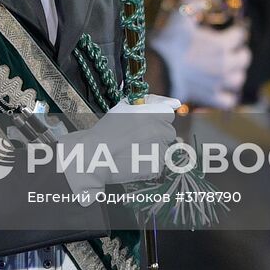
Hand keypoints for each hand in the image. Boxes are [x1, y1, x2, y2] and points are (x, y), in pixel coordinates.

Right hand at [60, 95, 179, 189]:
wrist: (94, 155)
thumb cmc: (106, 130)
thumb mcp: (124, 107)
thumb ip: (151, 102)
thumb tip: (174, 103)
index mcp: (152, 114)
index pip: (169, 114)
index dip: (158, 117)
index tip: (149, 121)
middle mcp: (158, 131)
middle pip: (168, 132)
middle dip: (157, 134)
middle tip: (138, 137)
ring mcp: (158, 150)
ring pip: (163, 149)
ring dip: (152, 149)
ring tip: (132, 150)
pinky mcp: (155, 167)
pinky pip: (157, 164)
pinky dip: (148, 163)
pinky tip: (133, 160)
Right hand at [149, 3, 250, 108]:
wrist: (157, 70)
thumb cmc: (168, 43)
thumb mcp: (180, 16)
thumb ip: (194, 4)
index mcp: (221, 44)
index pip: (240, 35)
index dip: (237, 31)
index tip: (232, 30)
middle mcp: (225, 64)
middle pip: (245, 58)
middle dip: (240, 52)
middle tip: (233, 49)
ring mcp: (219, 83)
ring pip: (239, 79)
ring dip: (236, 73)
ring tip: (229, 69)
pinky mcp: (210, 98)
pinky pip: (228, 101)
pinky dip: (228, 96)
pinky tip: (222, 91)